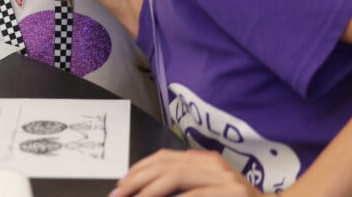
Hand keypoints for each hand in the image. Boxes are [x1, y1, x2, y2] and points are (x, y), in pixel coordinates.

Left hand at [109, 149, 261, 196]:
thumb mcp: (208, 190)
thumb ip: (183, 187)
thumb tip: (146, 190)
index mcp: (205, 160)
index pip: (163, 157)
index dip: (138, 170)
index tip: (120, 185)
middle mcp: (213, 164)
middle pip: (165, 165)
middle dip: (136, 180)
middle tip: (118, 194)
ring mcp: (225, 178)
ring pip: (176, 176)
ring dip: (149, 191)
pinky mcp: (233, 193)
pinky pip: (197, 195)